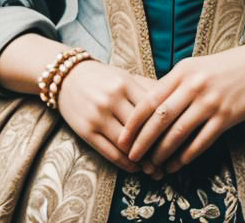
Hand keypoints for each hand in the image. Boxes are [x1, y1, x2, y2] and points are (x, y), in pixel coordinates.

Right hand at [55, 59, 166, 178]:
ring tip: (154, 168)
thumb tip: (174, 103)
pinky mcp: (86, 131)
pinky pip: (109, 152)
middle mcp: (112, 99)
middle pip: (141, 128)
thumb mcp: (124, 76)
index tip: (177, 137)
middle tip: (169, 159)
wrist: (67, 77)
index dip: (166, 125)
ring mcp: (98, 116)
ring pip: (127, 144)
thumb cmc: (102, 78)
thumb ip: (147, 89)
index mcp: (125, 83)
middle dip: (157, 146)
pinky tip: (135, 167)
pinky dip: (125, 164)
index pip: (152, 108)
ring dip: (142, 160)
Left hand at [118, 43, 244, 173]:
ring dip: (163, 152)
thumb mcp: (195, 67)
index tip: (123, 138)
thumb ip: (174, 84)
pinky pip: (201, 141)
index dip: (134, 122)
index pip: (150, 99)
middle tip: (132, 157)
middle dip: (143, 141)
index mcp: (182, 71)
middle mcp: (193, 85)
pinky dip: (186, 155)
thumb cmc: (223, 68)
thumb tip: (149, 107)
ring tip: (153, 164)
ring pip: (178, 132)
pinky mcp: (226, 117)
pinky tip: (177, 164)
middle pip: (160, 118)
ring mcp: (210, 102)